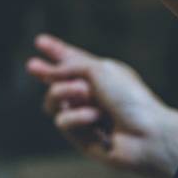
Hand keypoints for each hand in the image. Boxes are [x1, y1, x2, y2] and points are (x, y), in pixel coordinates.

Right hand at [27, 34, 177, 177]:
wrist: (145, 134)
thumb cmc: (129, 99)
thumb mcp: (98, 69)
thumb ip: (68, 67)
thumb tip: (46, 73)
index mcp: (101, 74)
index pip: (73, 60)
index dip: (57, 50)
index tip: (40, 41)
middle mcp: (91, 94)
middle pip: (58, 80)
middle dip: (46, 72)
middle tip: (31, 66)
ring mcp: (83, 115)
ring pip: (54, 100)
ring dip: (66, 92)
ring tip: (84, 94)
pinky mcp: (79, 136)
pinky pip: (62, 121)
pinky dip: (78, 117)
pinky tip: (95, 119)